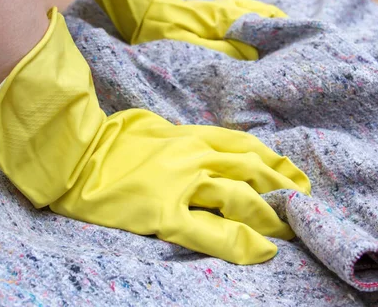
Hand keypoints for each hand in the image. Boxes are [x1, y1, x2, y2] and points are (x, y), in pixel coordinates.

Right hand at [0, 9, 309, 264]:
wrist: (74, 153)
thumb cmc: (112, 139)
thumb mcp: (155, 126)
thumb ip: (184, 136)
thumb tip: (204, 147)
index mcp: (190, 136)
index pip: (245, 147)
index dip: (275, 164)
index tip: (294, 178)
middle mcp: (193, 156)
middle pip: (251, 172)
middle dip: (282, 191)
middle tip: (303, 208)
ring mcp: (179, 184)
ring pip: (239, 198)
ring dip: (270, 216)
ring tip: (290, 231)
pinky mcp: (162, 213)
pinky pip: (208, 231)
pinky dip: (239, 242)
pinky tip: (260, 251)